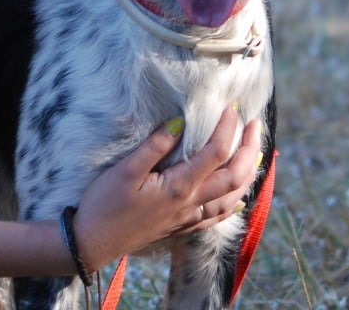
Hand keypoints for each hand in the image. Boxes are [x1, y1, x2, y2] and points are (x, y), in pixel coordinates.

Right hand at [72, 107, 261, 270]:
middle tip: (254, 125)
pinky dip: (234, 203)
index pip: (215, 153)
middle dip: (249, 149)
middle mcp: (191, 203)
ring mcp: (189, 217)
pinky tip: (239, 198)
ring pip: (232, 196)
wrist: (94, 241)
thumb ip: (155, 146)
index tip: (230, 108)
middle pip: (234, 175)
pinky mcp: (182, 226)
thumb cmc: (105, 204)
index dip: (227, 129)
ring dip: (248, 174)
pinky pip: (218, 215)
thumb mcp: (125, 170)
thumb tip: (179, 122)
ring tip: (255, 154)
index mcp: (179, 186)